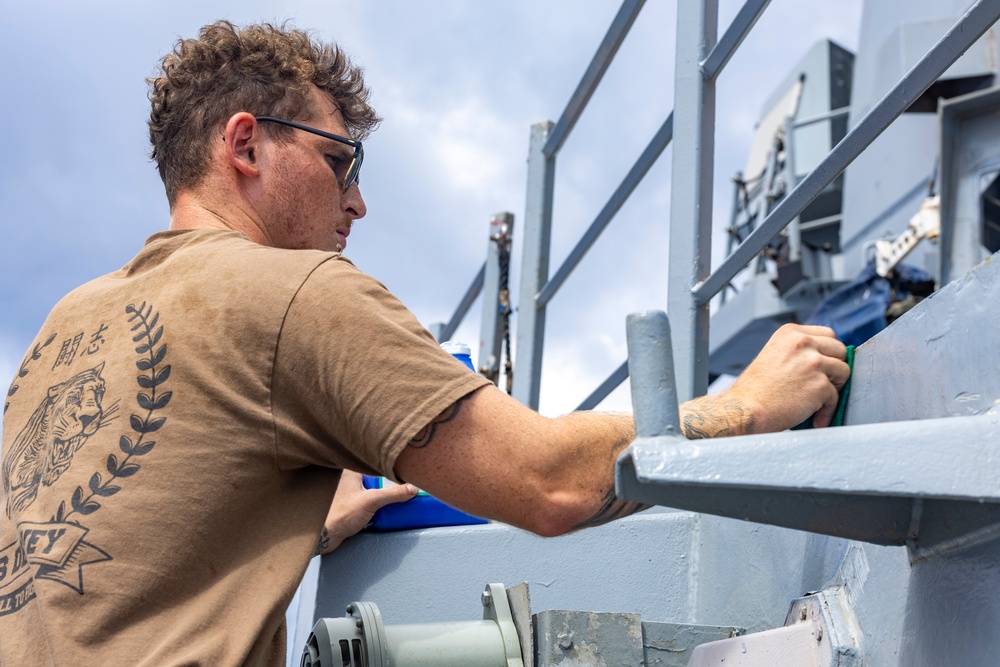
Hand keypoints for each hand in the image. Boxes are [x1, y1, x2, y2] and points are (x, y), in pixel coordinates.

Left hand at [317, 470, 417, 554]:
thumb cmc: (339, 514)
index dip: (386, 468)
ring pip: (369, 491)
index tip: (400, 474)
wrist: (323, 536)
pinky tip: (375, 512)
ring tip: (385, 504)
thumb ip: (393, 493)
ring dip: (377, 498)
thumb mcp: (372, 501)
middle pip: (373, 478)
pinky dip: (371, 506)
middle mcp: (345, 478)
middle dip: (383, 487)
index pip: (373, 463)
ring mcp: (345, 493)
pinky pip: (363, 501)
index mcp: (349, 470)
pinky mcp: (345, 505)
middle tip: (395, 492)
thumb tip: (412, 488)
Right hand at [724, 323, 848, 431]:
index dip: (827, 352)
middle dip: (834, 367)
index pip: (828, 334)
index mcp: (790, 332)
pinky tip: (814, 417)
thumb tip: (827, 360)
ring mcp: (813, 363)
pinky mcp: (820, 385)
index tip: (820, 367)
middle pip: (840, 350)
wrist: (745, 409)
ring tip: (818, 401)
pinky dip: (827, 410)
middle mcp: (803, 343)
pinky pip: (836, 397)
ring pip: (844, 372)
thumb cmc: (756, 389)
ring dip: (833, 388)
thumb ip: (799, 352)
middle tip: (822, 384)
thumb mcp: (774, 355)